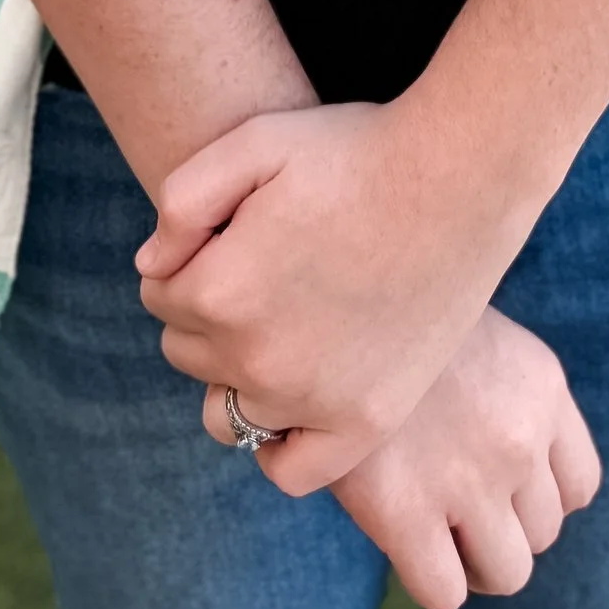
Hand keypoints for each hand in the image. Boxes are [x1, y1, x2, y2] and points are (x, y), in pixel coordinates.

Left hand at [137, 98, 539, 489]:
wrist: (458, 178)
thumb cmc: (354, 150)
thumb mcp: (255, 140)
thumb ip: (182, 200)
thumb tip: (151, 269)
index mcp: (219, 290)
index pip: (159, 295)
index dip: (191, 258)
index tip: (233, 233)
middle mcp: (256, 358)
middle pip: (188, 351)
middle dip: (210, 312)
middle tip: (266, 269)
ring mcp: (312, 399)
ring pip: (226, 410)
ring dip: (237, 372)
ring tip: (281, 325)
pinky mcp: (364, 422)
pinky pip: (290, 469)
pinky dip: (278, 442)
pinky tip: (294, 396)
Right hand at [327, 308, 600, 608]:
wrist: (326, 301)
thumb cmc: (395, 319)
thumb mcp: (475, 333)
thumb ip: (507, 395)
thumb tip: (503, 464)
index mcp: (542, 386)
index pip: (579, 486)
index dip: (538, 498)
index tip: (500, 487)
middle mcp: (519, 436)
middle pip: (543, 534)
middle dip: (502, 530)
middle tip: (456, 508)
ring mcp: (469, 478)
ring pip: (506, 572)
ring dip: (472, 562)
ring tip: (435, 531)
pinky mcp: (406, 511)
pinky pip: (445, 590)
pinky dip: (431, 579)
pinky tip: (404, 542)